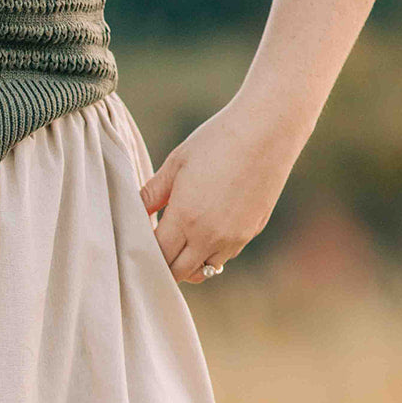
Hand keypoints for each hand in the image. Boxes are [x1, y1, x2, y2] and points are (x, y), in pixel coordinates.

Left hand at [138, 99, 302, 283]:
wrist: (268, 130)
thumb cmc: (217, 140)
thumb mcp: (175, 164)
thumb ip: (152, 194)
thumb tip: (134, 213)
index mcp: (185, 218)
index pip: (158, 255)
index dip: (146, 251)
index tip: (142, 240)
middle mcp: (209, 235)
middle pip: (179, 272)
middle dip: (164, 265)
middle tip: (157, 249)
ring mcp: (234, 237)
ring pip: (203, 270)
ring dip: (189, 263)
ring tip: (180, 245)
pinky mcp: (252, 232)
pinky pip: (225, 256)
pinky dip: (212, 253)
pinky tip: (206, 233)